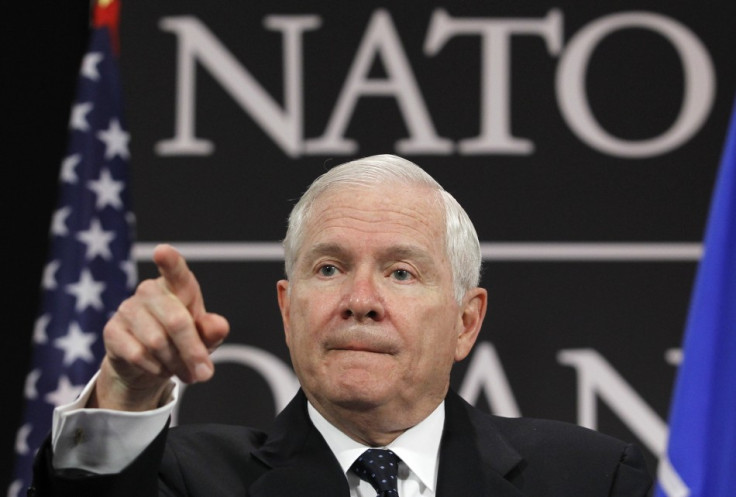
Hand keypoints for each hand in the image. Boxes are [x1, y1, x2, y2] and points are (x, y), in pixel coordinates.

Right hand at [92, 244, 229, 410]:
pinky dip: (155, 368)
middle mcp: (150, 291)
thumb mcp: (204, 337)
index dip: (169, 261)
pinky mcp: (112, 330)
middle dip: (193, 351)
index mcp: (177, 286)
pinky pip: (138, 355)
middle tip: (205, 373)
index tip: (162, 251)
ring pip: (157, 342)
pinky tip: (159, 367)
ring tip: (183, 371)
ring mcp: (128, 309)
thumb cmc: (182, 340)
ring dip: (175, 363)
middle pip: (176, 321)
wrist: (148, 363)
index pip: (175, 270)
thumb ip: (212, 331)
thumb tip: (219, 326)